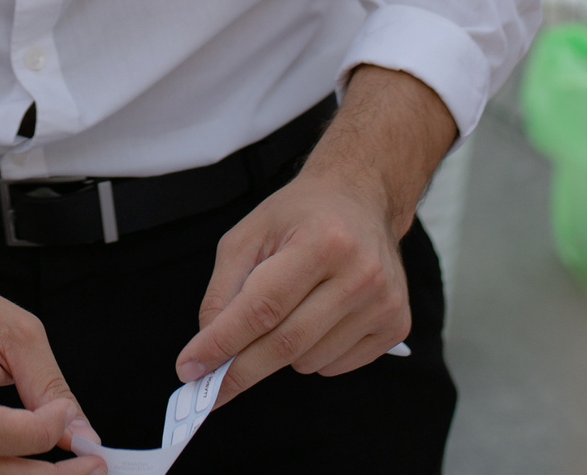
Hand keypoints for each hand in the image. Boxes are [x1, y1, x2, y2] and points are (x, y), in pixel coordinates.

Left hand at [176, 67, 455, 399]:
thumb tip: (208, 348)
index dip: (223, 342)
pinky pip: (335, 367)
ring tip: (285, 313)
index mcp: (322, 240)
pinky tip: (314, 320)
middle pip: (286, 342)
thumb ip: (223, 290)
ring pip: (308, 360)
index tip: (189, 369)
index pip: (263, 307)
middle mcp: (361, 273)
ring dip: (278, 355)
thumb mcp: (248, 235)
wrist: (361, 200)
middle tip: (206, 386)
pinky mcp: (397, 325)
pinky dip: (309, 357)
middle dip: (239, 370)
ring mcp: (385, 302)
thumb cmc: (299, 216)